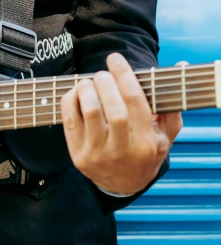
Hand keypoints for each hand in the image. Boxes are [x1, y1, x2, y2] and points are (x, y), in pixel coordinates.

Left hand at [61, 52, 182, 194]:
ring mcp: (99, 155)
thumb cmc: (145, 151)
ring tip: (88, 82)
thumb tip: (176, 68)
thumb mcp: (165, 135)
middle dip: (105, 82)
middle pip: (114, 109)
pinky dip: (70, 99)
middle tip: (103, 74)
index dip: (124, 74)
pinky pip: (69, 120)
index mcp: (147, 142)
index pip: (135, 101)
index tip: (115, 59)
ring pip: (90, 112)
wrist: (123, 185)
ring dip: (86, 89)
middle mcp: (123, 150)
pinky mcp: (78, 156)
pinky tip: (78, 94)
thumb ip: (171, 106)